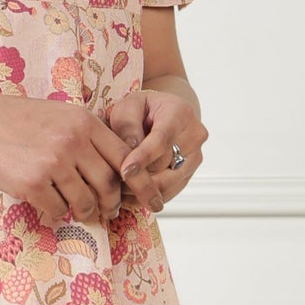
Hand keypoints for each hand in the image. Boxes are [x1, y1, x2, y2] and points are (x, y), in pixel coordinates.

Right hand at [0, 92, 135, 227]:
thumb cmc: (18, 120)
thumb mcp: (60, 115)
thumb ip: (89, 135)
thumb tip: (118, 166)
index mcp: (84, 122)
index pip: (125, 157)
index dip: (138, 182)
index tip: (144, 196)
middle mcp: (72, 141)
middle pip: (109, 184)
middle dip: (112, 203)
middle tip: (109, 211)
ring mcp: (52, 163)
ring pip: (85, 201)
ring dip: (85, 211)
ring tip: (80, 211)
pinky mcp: (32, 183)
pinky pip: (57, 209)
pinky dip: (57, 211)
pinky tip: (50, 203)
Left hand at [102, 81, 207, 211]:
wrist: (162, 116)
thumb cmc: (142, 110)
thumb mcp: (128, 108)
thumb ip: (127, 126)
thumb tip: (129, 154)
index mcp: (180, 113)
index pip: (162, 140)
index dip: (142, 158)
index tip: (124, 172)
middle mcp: (194, 136)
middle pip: (163, 166)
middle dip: (136, 174)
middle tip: (110, 178)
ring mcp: (195, 158)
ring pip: (166, 184)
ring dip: (140, 189)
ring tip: (117, 187)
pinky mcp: (189, 175)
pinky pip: (168, 194)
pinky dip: (147, 196)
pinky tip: (130, 192)